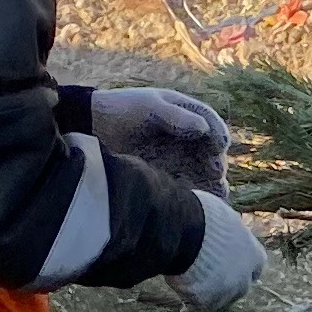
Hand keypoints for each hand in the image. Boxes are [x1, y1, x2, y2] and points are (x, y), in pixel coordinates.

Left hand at [88, 82, 230, 194]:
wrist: (92, 127)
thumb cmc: (121, 109)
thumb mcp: (149, 107)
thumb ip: (176, 117)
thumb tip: (203, 130)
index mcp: (186, 114)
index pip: (211, 125)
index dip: (217, 136)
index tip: (219, 146)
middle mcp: (186, 137)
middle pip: (210, 152)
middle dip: (216, 163)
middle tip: (215, 172)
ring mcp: (178, 158)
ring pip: (203, 173)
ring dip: (212, 184)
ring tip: (217, 194)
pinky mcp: (167, 176)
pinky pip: (187, 187)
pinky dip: (196, 195)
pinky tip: (200, 204)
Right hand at [172, 190, 264, 310]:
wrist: (185, 232)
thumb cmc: (202, 216)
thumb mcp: (221, 213)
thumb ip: (226, 222)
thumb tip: (224, 199)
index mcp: (253, 253)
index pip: (256, 265)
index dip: (243, 265)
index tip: (231, 263)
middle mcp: (244, 276)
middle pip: (241, 286)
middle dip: (228, 284)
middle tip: (210, 280)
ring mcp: (226, 292)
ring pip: (220, 300)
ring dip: (210, 297)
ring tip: (193, 292)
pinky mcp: (206, 303)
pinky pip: (199, 310)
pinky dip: (191, 310)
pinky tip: (183, 310)